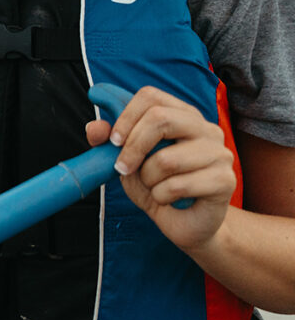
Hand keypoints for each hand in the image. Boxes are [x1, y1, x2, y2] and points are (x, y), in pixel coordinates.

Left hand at [85, 85, 235, 249]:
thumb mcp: (126, 161)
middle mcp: (205, 128)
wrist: (185, 223)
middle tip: (122, 168)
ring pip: (166, 159)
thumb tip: (95, 128)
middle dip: (133, 146)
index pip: (150, 96)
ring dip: (148, 179)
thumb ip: (108, 141)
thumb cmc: (157, 185)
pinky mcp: (225, 180)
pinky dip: (161, 196)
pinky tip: (169, 200)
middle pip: (160, 118)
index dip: (125, 116)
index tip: (113, 140)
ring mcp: (220, 153)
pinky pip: (178, 185)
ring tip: (154, 187)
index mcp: (182, 115)